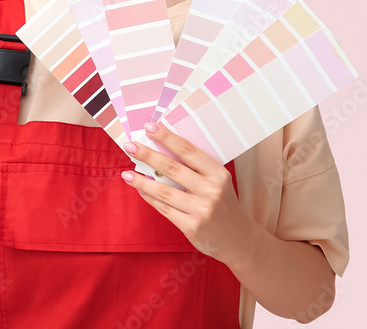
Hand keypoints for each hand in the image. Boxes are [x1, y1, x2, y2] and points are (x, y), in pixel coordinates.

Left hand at [121, 123, 257, 266]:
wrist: (239, 239)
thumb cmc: (223, 203)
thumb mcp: (217, 181)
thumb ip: (195, 169)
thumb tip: (161, 151)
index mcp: (218, 173)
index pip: (188, 151)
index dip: (167, 138)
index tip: (149, 127)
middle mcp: (211, 190)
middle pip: (172, 168)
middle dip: (148, 155)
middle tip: (130, 146)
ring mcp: (201, 210)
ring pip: (164, 191)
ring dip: (142, 181)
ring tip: (126, 173)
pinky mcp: (192, 227)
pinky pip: (165, 209)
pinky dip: (150, 198)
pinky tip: (140, 190)